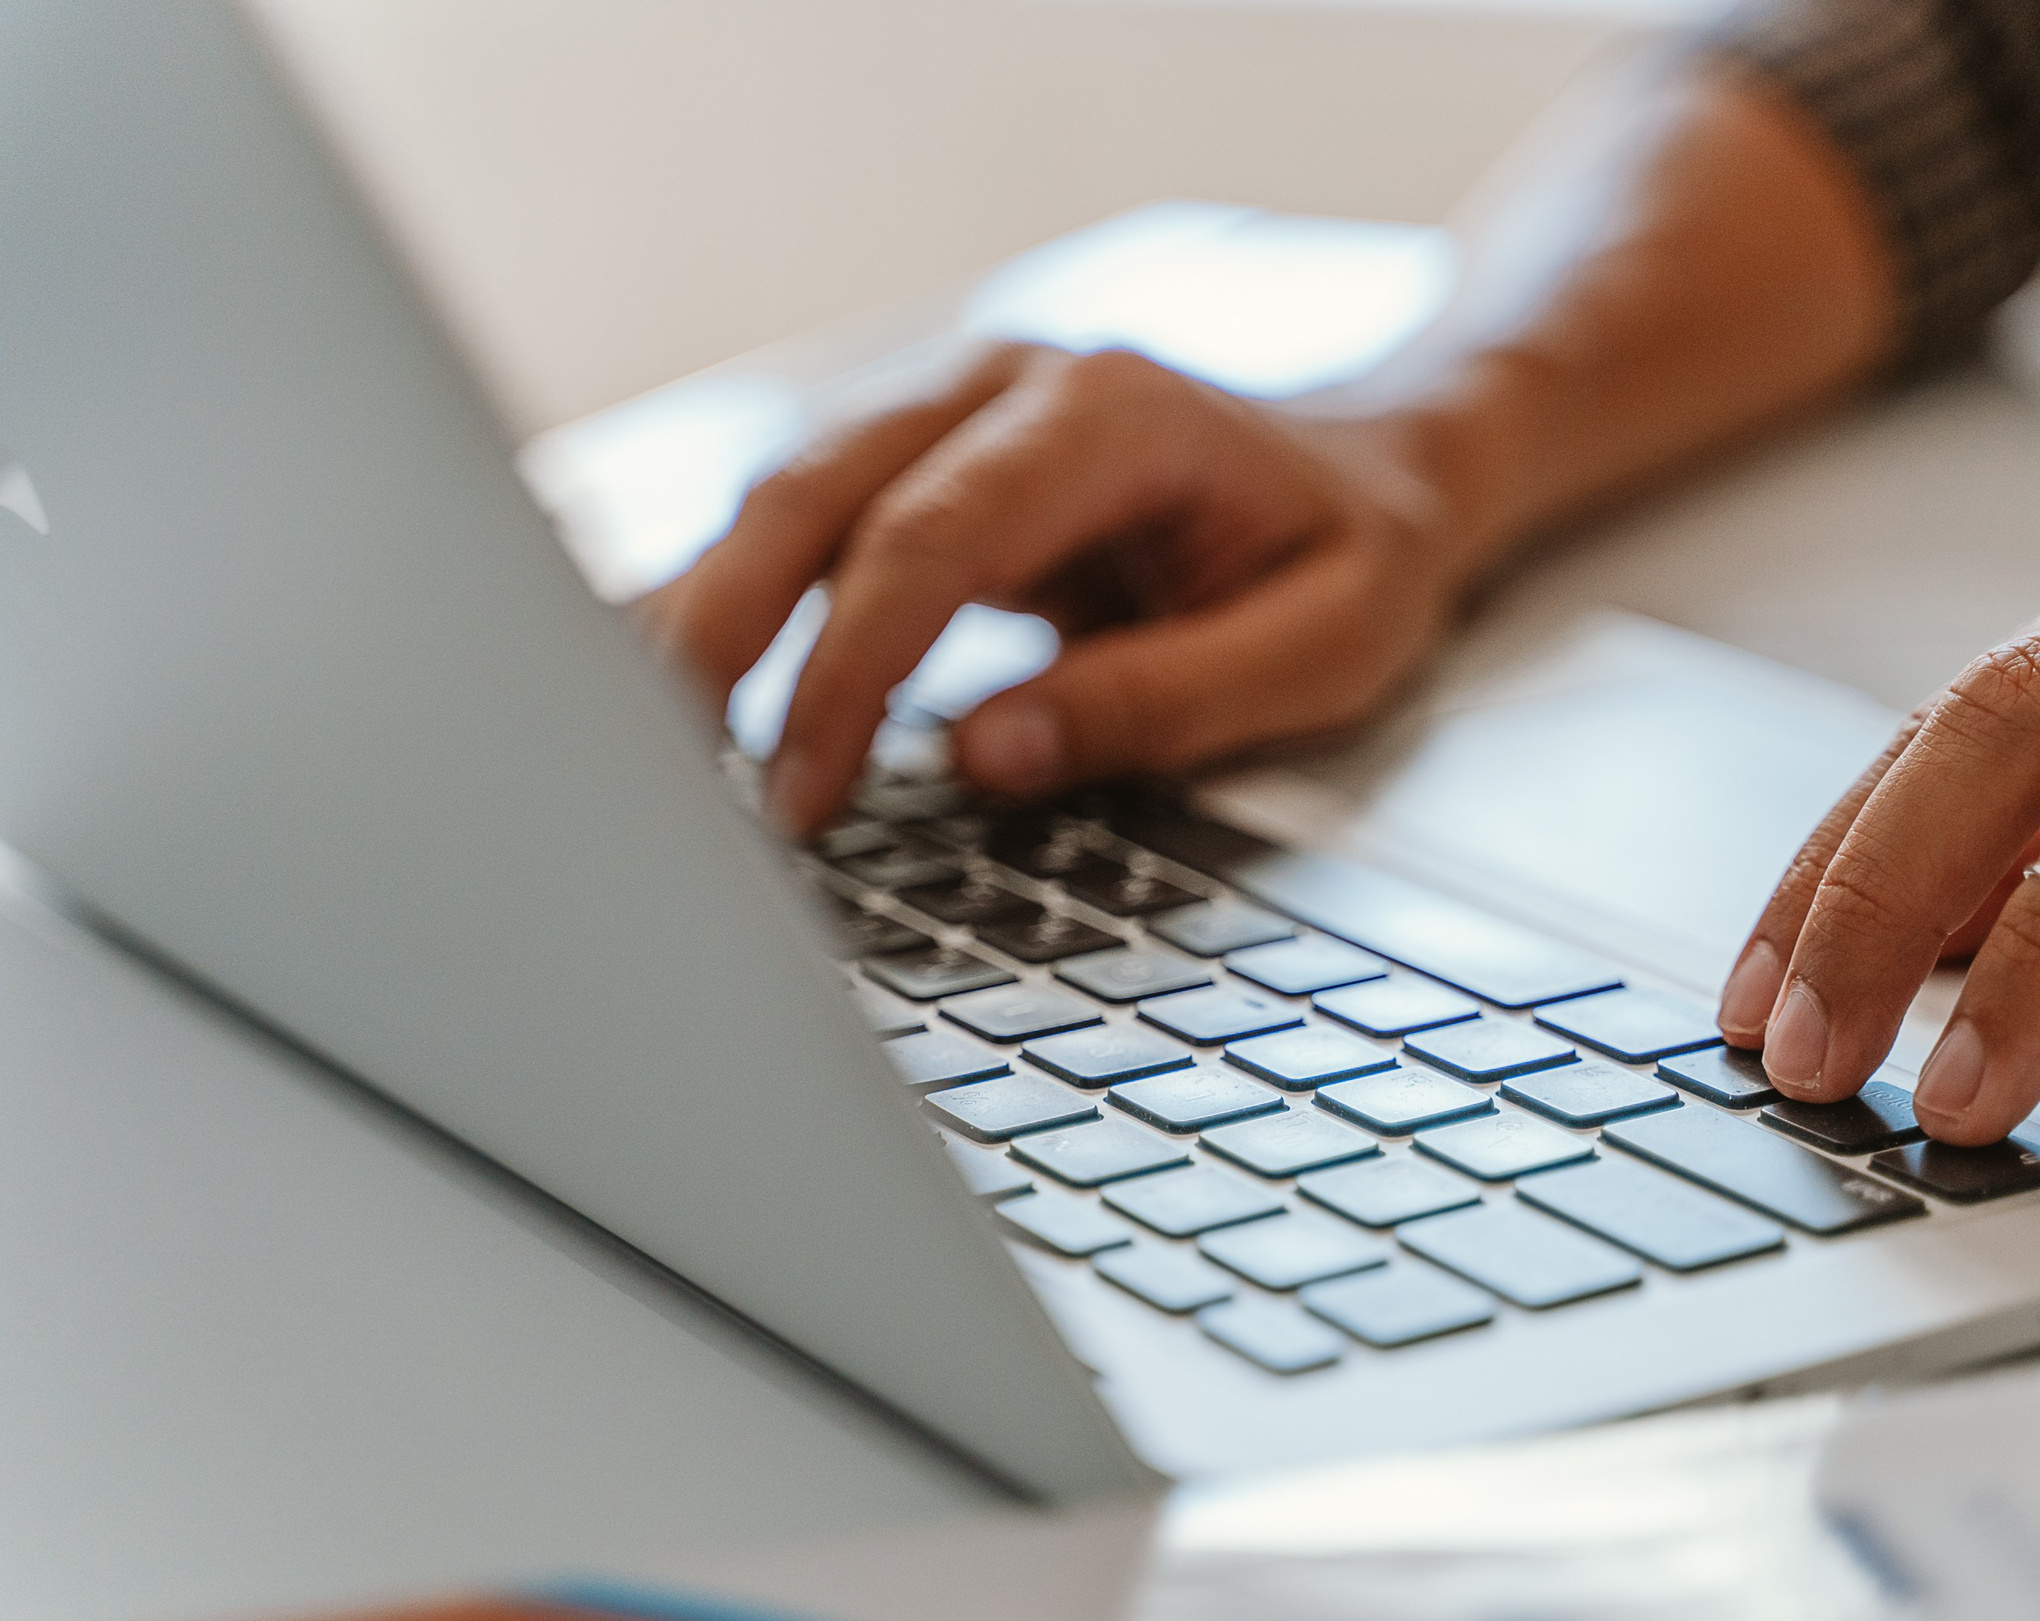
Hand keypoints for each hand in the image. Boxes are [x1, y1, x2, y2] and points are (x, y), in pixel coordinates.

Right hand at [640, 342, 1477, 836]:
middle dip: (724, 634)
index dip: (848, 668)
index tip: (802, 794)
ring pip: (778, 491)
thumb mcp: (1321, 648)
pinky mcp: (921, 456)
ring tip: (641, 746)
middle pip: (812, 488)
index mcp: (1111, 412)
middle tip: (672, 780)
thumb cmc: (1350, 556)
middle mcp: (1007, 381)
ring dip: (705, 615)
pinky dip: (730, 594)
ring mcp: (951, 404)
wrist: (1371, 469)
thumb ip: (1162, 699)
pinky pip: (797, 516)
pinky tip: (671, 676)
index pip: (932, 534)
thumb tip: (985, 756)